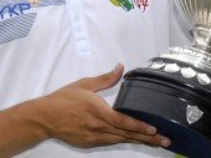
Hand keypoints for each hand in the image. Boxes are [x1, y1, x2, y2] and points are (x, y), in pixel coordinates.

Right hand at [36, 64, 170, 148]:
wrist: (44, 117)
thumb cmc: (63, 99)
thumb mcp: (85, 84)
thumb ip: (105, 78)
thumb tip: (120, 68)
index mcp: (98, 111)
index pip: (123, 122)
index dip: (139, 127)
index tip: (154, 129)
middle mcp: (97, 127)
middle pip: (126, 135)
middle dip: (148, 139)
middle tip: (165, 141)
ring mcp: (94, 137)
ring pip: (120, 140)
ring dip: (138, 141)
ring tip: (155, 142)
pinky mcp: (89, 143)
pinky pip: (110, 142)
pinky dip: (123, 141)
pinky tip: (132, 140)